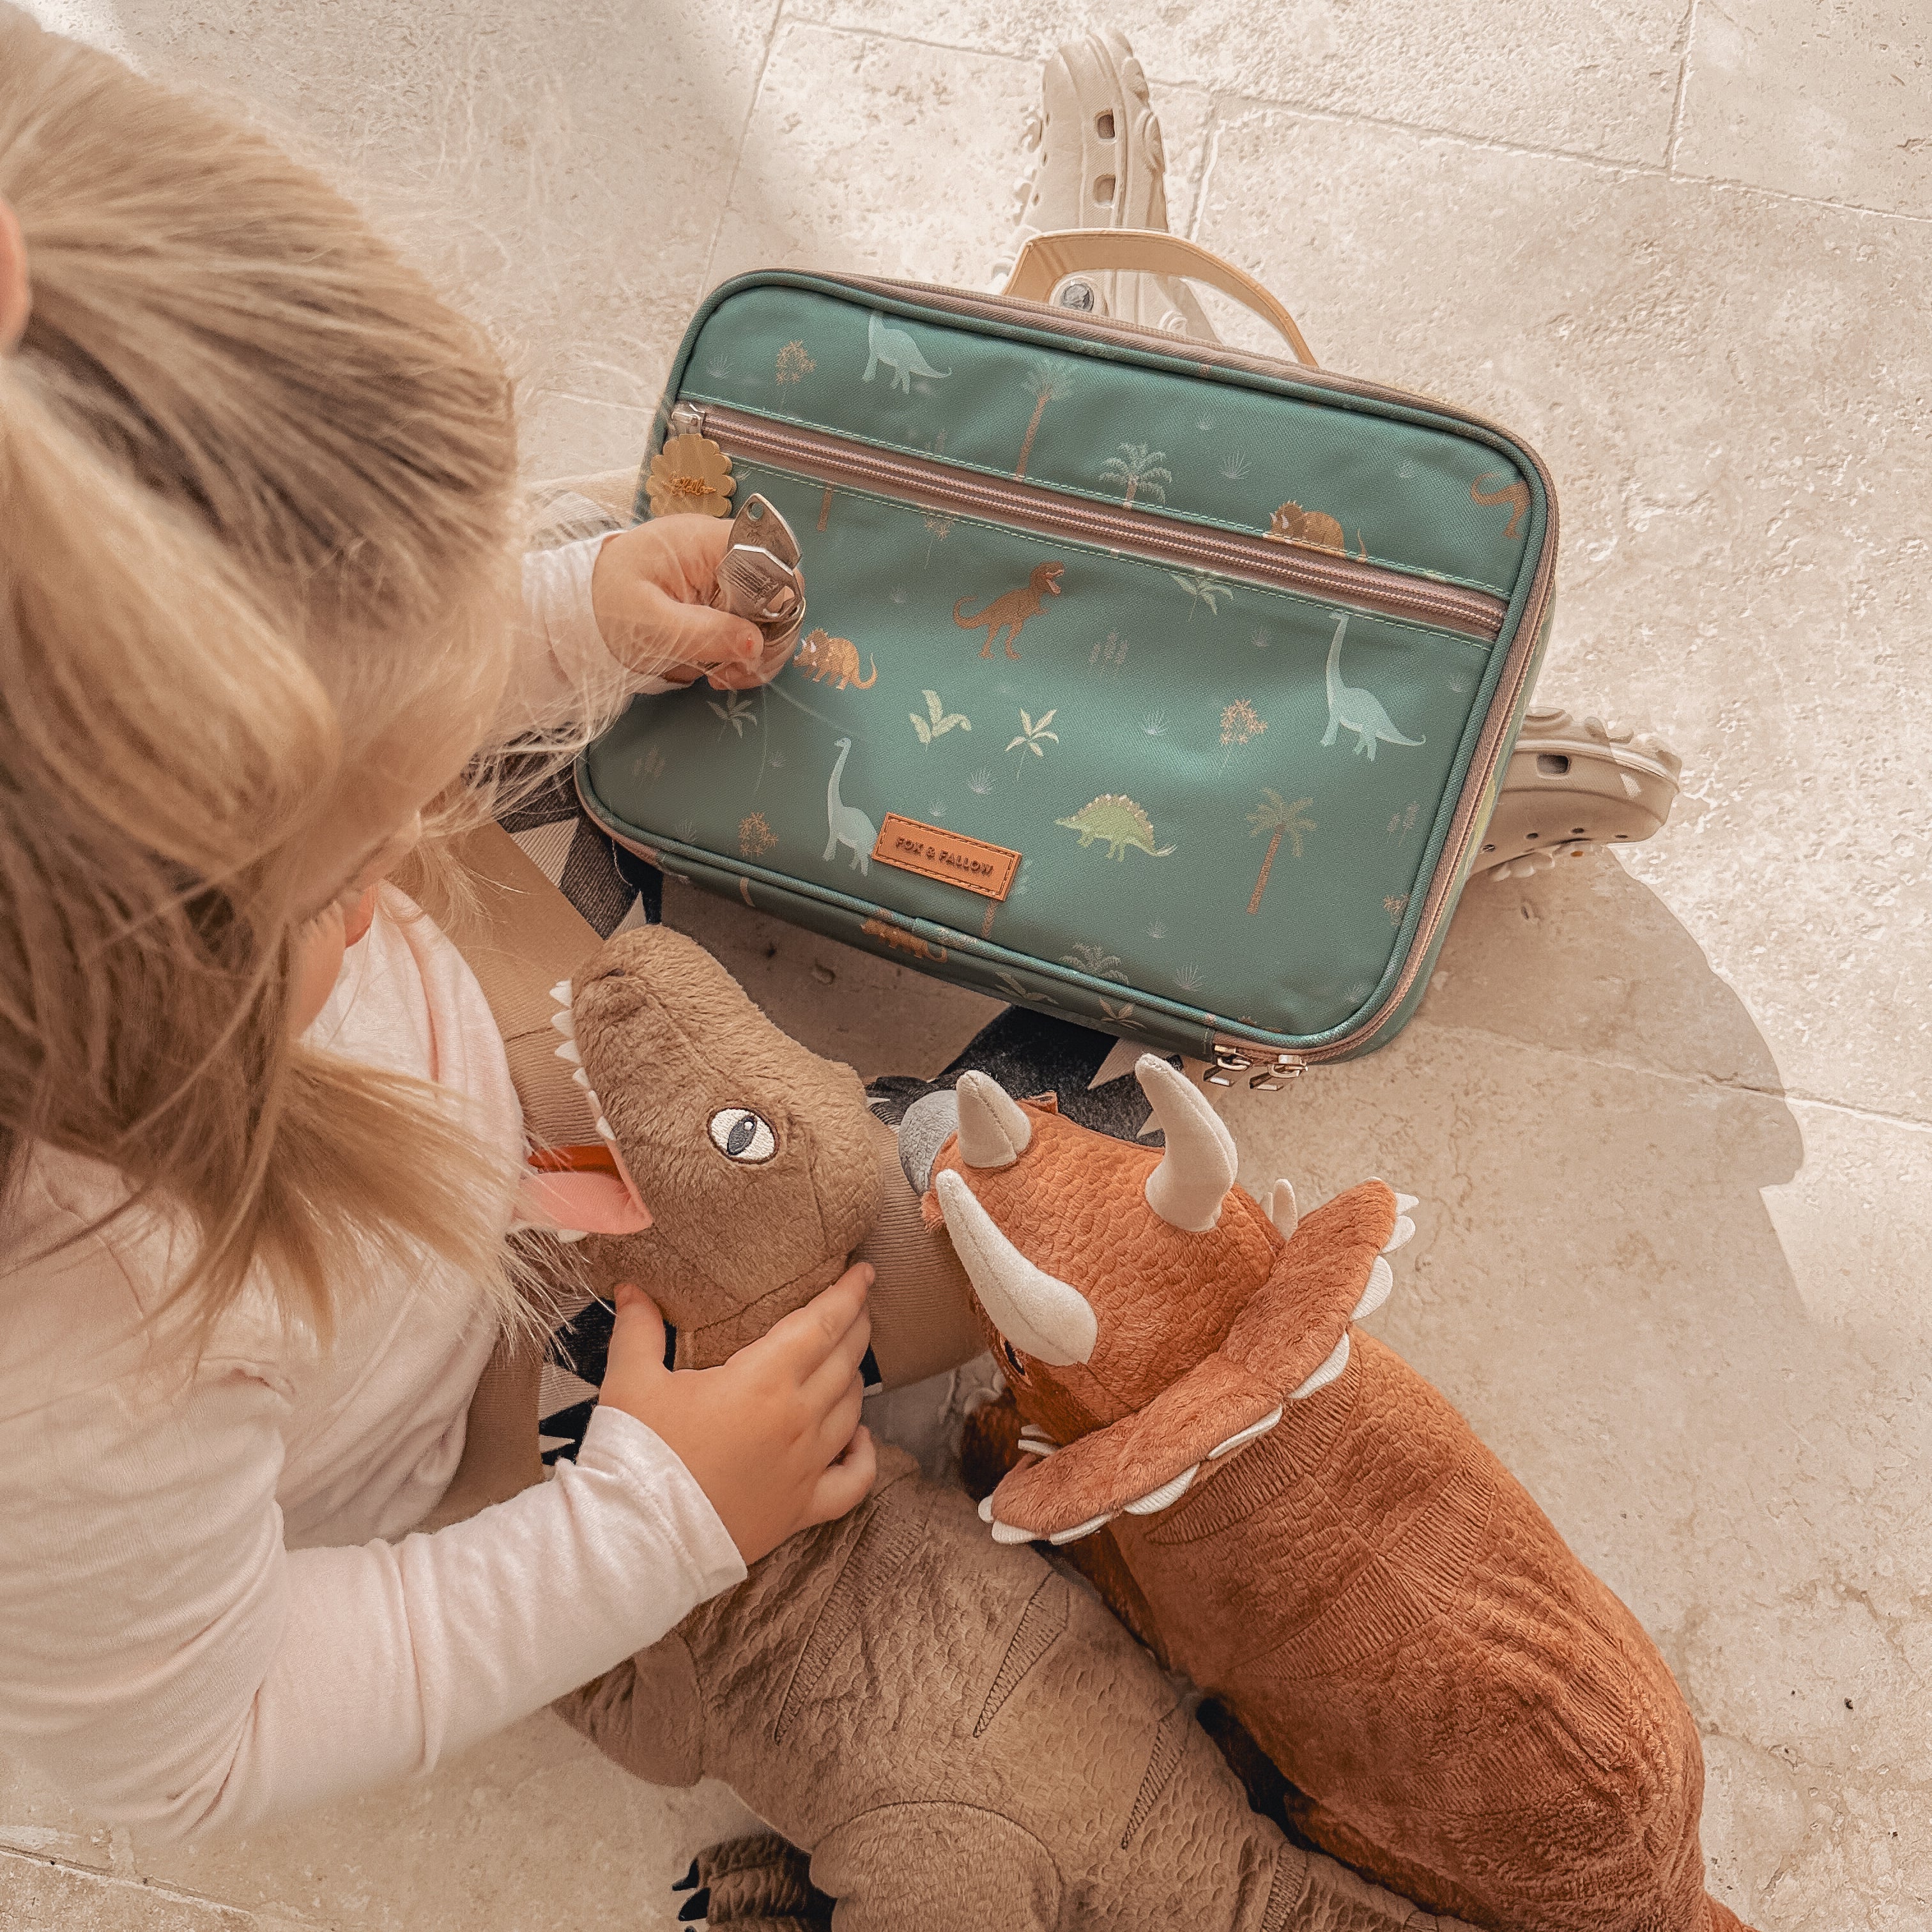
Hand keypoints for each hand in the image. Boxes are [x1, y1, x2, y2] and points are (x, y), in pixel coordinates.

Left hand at [591, 515, 772, 689]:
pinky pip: (745, 620)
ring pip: (766, 611)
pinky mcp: (715, 593)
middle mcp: (721, 549)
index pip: (774, 561)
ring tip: (723, 675)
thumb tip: (756, 644)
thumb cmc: (607, 605)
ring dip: (754, 649)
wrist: (576, 605)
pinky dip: (738, 648)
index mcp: (707, 542)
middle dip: (767, 637)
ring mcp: (720, 571)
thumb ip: (706, 634)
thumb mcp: (653, 627)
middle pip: (778, 590)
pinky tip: (718, 667)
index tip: (755, 644)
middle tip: (738, 671)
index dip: (780, 604)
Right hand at [598, 1268, 876, 1564]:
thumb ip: (638, 1329)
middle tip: (859, 1303)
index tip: (864, 1272)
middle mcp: (797, 1420)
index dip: (848, 1294)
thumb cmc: (636, 1456)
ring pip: (851, 1410)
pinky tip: (860, 1437)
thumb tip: (633, 1288)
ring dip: (855, 1378)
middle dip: (856, 1325)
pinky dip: (863, 1457)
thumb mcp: (631, 1382)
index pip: (822, 1324)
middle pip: (845, 1361)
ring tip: (848, 1358)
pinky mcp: (800, 1510)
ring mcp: (804, 1468)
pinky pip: (852, 1482)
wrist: (636, 1541)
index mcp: (764, 1381)